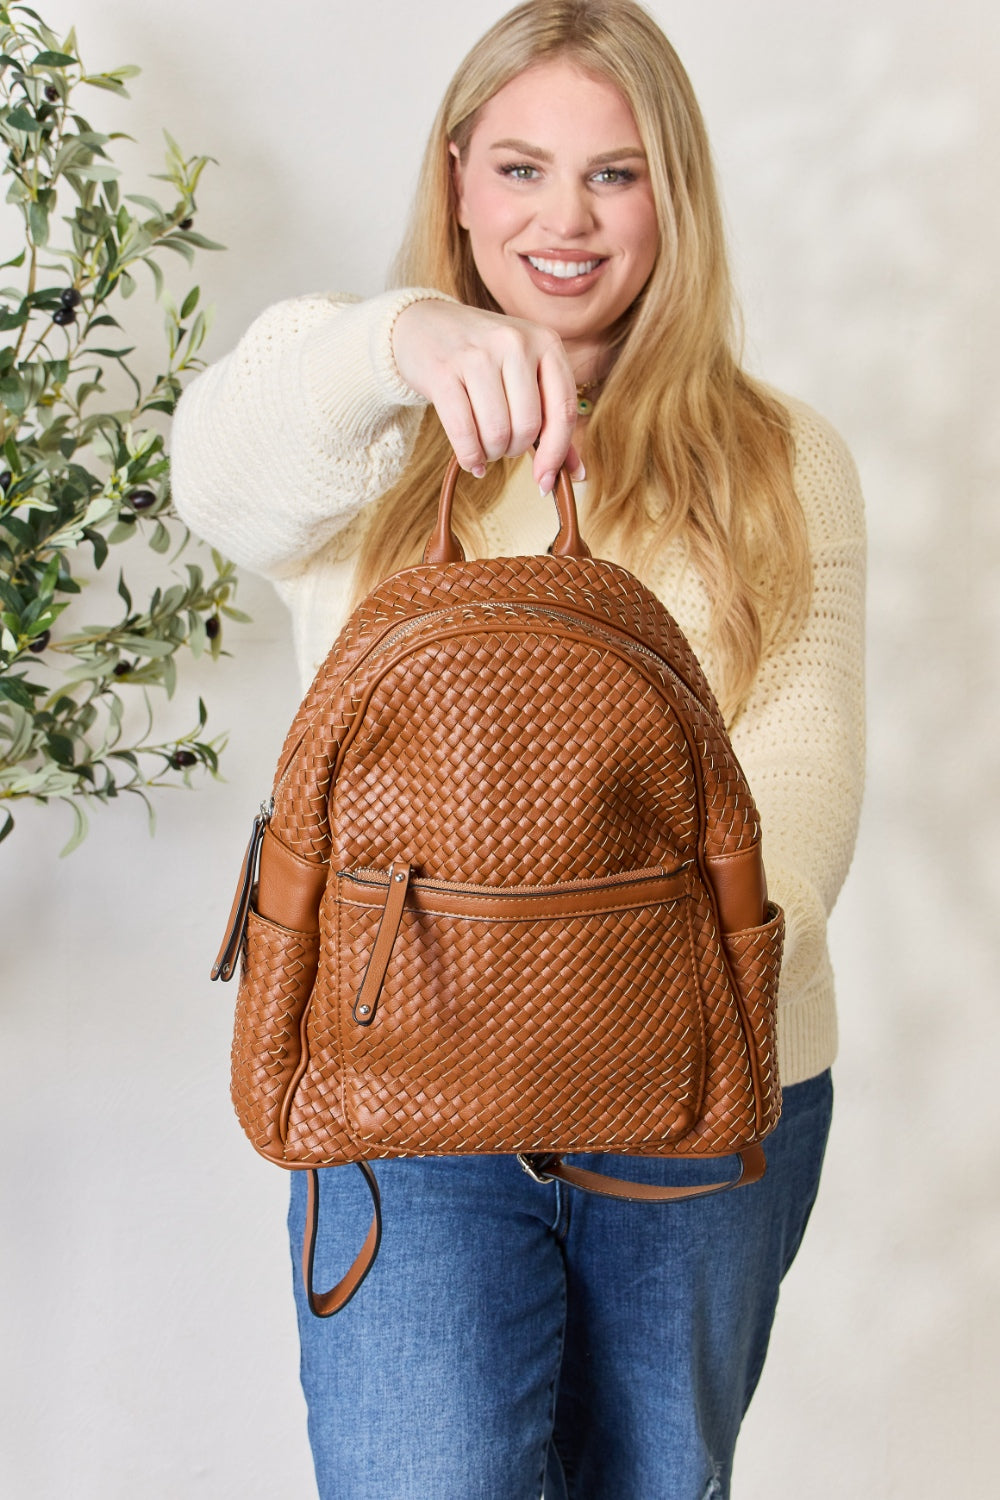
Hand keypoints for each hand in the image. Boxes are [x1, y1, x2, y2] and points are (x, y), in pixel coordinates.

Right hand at [391, 299, 583, 494]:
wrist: (423, 325)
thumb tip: (576, 474)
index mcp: (546, 341)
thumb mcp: (525, 374)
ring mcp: (478, 355)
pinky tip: (471, 459)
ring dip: (492, 453)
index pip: (563, 411)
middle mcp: (515, 343)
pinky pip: (464, 432)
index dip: (556, 454)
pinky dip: (469, 457)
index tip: (545, 482)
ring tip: (485, 446)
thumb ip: (552, 420)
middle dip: (515, 451)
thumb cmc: (483, 357)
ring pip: (497, 433)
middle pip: (528, 427)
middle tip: (503, 446)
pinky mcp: (443, 372)